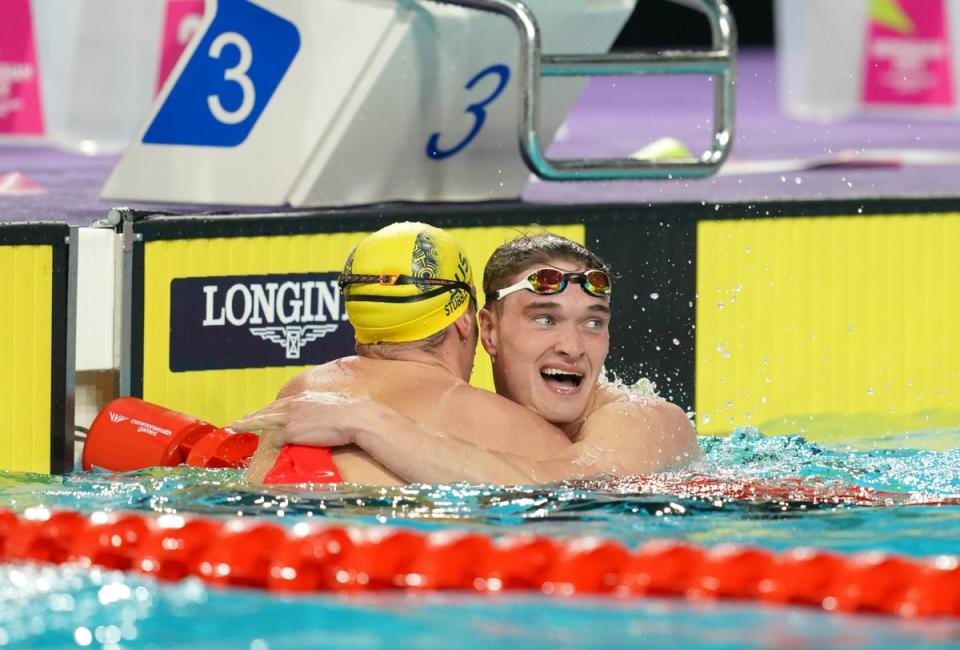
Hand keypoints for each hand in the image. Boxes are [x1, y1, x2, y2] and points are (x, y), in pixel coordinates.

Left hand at [231, 391, 366, 447]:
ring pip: (265, 419)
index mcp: (306, 397)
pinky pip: (278, 439)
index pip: (283, 403)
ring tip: (236, 425)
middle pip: (269, 409)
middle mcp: (295, 405)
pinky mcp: (292, 432)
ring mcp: (292, 417)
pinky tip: (262, 447)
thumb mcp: (335, 408)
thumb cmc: (353, 414)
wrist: (355, 418)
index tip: (265, 411)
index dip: (271, 409)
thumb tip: (324, 420)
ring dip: (249, 422)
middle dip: (253, 415)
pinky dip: (272, 443)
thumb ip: (323, 412)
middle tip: (239, 420)